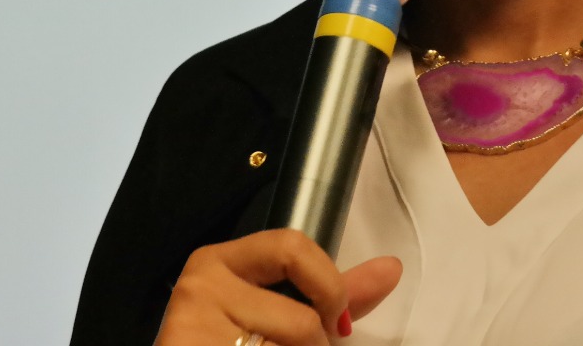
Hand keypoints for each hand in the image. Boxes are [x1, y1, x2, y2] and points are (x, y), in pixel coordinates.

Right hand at [154, 228, 402, 345]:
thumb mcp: (281, 313)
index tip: (338, 321)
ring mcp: (190, 325)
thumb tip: (392, 268)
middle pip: (300, 321)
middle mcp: (199, 285)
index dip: (329, 287)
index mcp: (219, 260)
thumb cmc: (235, 343)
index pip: (292, 246)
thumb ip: (333, 293)